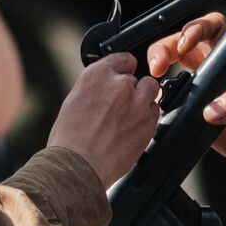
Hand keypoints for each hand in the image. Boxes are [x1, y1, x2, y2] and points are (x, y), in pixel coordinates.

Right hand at [48, 53, 159, 187]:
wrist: (78, 166)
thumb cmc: (69, 138)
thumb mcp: (76, 100)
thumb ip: (96, 88)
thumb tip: (107, 88)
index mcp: (97, 74)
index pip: (123, 59)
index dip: (123, 71)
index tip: (122, 78)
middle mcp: (119, 83)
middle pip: (137, 78)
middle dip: (131, 90)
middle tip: (120, 108)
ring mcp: (137, 102)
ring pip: (151, 90)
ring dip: (143, 101)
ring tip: (128, 118)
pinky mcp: (148, 121)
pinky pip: (155, 111)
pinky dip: (147, 118)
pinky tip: (132, 130)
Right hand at [148, 13, 225, 180]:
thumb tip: (212, 109)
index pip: (211, 29)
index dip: (194, 29)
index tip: (184, 44)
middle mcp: (218, 73)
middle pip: (180, 47)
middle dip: (163, 49)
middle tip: (157, 66)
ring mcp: (204, 95)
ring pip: (172, 75)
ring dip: (158, 78)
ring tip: (153, 86)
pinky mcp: (196, 119)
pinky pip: (172, 108)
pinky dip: (160, 108)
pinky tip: (156, 110)